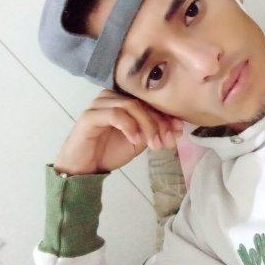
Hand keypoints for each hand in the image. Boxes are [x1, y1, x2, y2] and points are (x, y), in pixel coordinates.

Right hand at [54, 89, 183, 174]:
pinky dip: (130, 126)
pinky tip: (135, 140)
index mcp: (124, 98)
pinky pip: (115, 114)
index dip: (167, 114)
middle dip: (159, 122)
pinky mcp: (90, 115)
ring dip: (147, 126)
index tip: (179, 131)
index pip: (149, 101)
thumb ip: (154, 131)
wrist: (85, 169)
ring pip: (131, 105)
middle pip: (142, 102)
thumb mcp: (139, 140)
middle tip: (167, 141)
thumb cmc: (110, 151)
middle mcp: (112, 96)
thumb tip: (178, 128)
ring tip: (153, 144)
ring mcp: (100, 104)